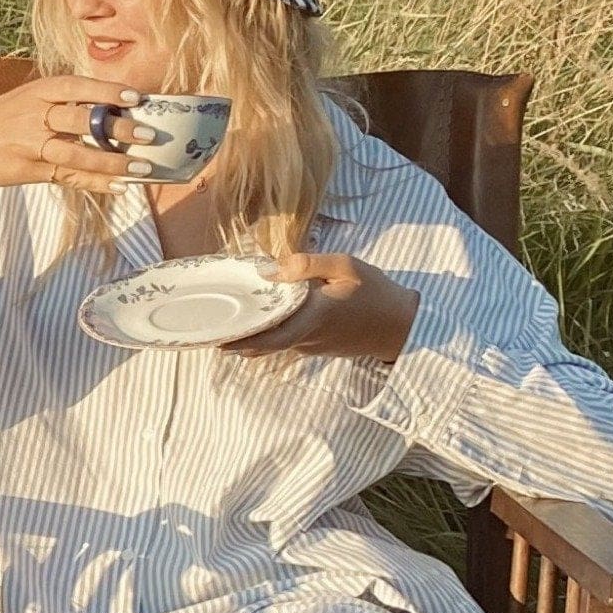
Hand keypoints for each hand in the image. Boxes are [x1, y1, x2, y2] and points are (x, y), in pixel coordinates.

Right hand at [0, 74, 163, 244]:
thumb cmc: (7, 118)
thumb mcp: (31, 98)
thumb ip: (67, 99)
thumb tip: (117, 104)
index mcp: (38, 91)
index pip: (77, 87)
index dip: (107, 91)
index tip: (137, 97)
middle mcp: (35, 115)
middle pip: (81, 120)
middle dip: (116, 128)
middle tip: (148, 133)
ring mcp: (31, 145)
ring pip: (76, 154)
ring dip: (111, 162)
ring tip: (142, 167)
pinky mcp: (29, 170)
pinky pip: (68, 177)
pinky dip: (95, 182)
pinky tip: (119, 186)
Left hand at [225, 251, 418, 360]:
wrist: (402, 326)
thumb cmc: (376, 292)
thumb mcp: (348, 266)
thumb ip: (310, 265)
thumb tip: (272, 269)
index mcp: (315, 316)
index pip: (271, 335)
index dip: (242, 340)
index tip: (217, 338)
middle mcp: (309, 336)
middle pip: (264, 344)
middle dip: (236, 340)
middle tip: (210, 331)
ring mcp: (312, 346)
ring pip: (273, 344)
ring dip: (251, 337)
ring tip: (227, 322)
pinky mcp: (317, 347)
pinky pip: (286, 342)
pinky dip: (268, 335)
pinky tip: (258, 320)